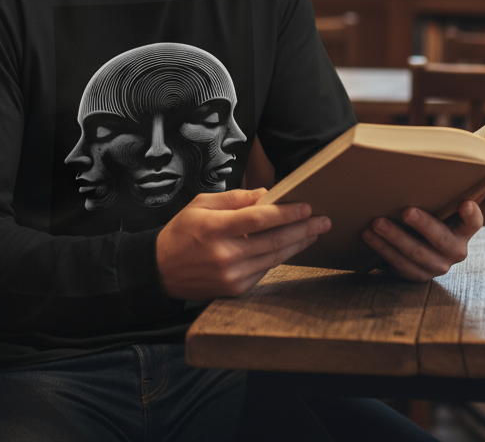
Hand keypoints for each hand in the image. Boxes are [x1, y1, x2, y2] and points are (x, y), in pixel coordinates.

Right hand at [156, 188, 330, 300]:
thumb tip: (266, 195)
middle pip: (272, 241)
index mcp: (215, 228)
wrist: (161, 271)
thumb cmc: (182, 231)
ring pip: (273, 257)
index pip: (258, 219)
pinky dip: (281, 257)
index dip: (285, 213)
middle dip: (302, 229)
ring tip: (315, 232)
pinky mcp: (235, 289)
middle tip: (323, 220)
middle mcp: (225, 255)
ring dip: (298, 244)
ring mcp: (231, 276)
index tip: (306, 206)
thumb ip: (235, 199)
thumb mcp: (201, 204)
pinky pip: (265, 270)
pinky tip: (294, 246)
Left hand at [362, 200, 482, 281]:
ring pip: (415, 253)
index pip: (473, 223)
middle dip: (423, 225)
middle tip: (406, 211)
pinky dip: (382, 248)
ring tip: (377, 222)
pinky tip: (368, 235)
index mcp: (463, 231)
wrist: (418, 246)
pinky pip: (399, 264)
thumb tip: (465, 165)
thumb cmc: (430, 216)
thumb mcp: (440, 206)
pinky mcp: (417, 275)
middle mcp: (454, 251)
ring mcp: (436, 265)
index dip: (471, 215)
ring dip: (394, 237)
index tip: (465, 203)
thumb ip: (447, 191)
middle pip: (441, 239)